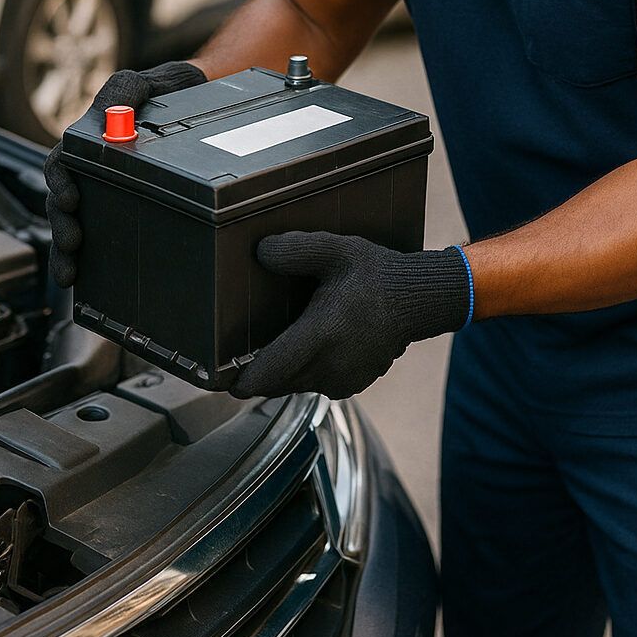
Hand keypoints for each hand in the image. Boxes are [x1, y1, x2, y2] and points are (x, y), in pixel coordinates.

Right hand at [44, 60, 205, 287]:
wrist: (198, 102)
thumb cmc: (164, 91)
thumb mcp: (141, 84)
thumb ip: (123, 92)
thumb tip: (108, 118)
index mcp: (88, 142)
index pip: (61, 165)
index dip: (59, 184)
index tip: (69, 199)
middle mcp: (92, 170)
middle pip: (63, 203)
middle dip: (60, 227)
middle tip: (71, 244)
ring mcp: (108, 191)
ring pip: (77, 225)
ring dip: (66, 251)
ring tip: (69, 274)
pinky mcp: (128, 207)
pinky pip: (106, 236)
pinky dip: (91, 261)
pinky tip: (87, 282)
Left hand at [230, 231, 472, 399]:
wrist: (417, 300)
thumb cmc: (376, 274)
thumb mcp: (335, 251)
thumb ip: (296, 250)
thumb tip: (260, 252)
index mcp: (320, 337)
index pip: (267, 373)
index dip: (238, 380)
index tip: (218, 379)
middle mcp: (329, 367)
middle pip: (275, 384)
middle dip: (256, 375)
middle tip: (238, 357)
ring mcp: (342, 380)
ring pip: (294, 386)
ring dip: (280, 374)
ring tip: (271, 349)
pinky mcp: (352, 385)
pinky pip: (315, 385)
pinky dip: (304, 373)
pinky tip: (305, 349)